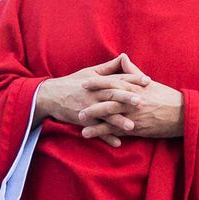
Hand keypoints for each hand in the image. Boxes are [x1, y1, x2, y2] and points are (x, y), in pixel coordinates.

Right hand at [33, 55, 151, 142]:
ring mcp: (89, 108)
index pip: (118, 78)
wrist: (51, 96)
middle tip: (141, 101)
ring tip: (132, 126)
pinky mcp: (83, 120)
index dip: (133, 79)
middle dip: (126, 98)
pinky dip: (106, 137)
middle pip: (112, 95)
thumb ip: (109, 67)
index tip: (148, 80)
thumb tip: (125, 56)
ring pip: (105, 114)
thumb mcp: (90, 72)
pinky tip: (118, 143)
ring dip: (118, 121)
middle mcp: (94, 94)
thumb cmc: (73, 83)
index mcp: (99, 81)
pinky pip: (96, 130)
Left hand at [79, 55, 183, 141]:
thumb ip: (133, 71)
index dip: (97, 82)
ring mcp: (133, 114)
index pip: (113, 82)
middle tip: (76, 100)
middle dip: (91, 99)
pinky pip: (115, 130)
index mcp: (135, 87)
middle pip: (108, 98)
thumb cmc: (166, 97)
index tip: (84, 83)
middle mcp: (132, 99)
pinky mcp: (136, 127)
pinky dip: (101, 132)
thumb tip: (123, 57)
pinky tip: (88, 134)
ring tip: (79, 119)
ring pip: (109, 114)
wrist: (182, 115)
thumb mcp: (149, 83)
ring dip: (93, 117)